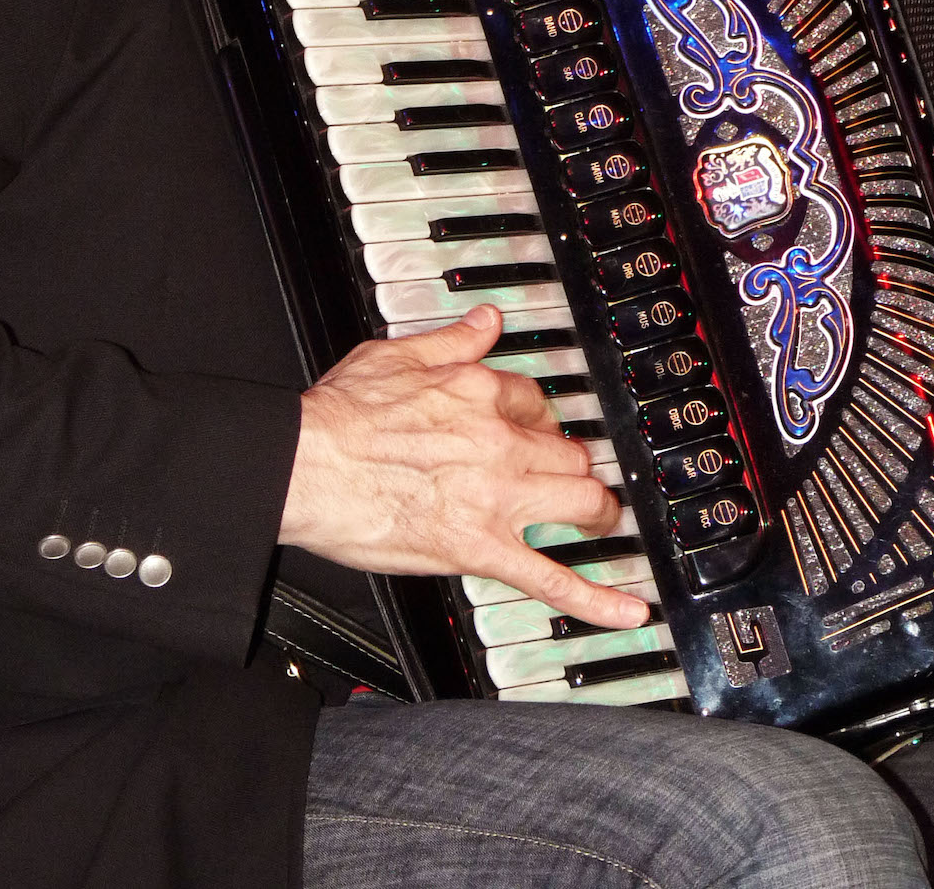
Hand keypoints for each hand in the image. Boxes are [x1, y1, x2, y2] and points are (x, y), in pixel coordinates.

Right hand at [279, 303, 649, 632]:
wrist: (304, 465)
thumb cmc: (338, 416)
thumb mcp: (395, 354)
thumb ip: (451, 340)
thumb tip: (486, 322)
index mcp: (477, 391)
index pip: (534, 400)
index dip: (541, 416)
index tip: (540, 427)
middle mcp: (497, 440)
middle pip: (569, 451)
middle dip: (576, 464)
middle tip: (574, 476)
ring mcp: (494, 497)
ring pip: (580, 501)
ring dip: (598, 512)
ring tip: (602, 521)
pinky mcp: (478, 549)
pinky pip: (551, 579)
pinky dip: (596, 600)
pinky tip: (629, 611)